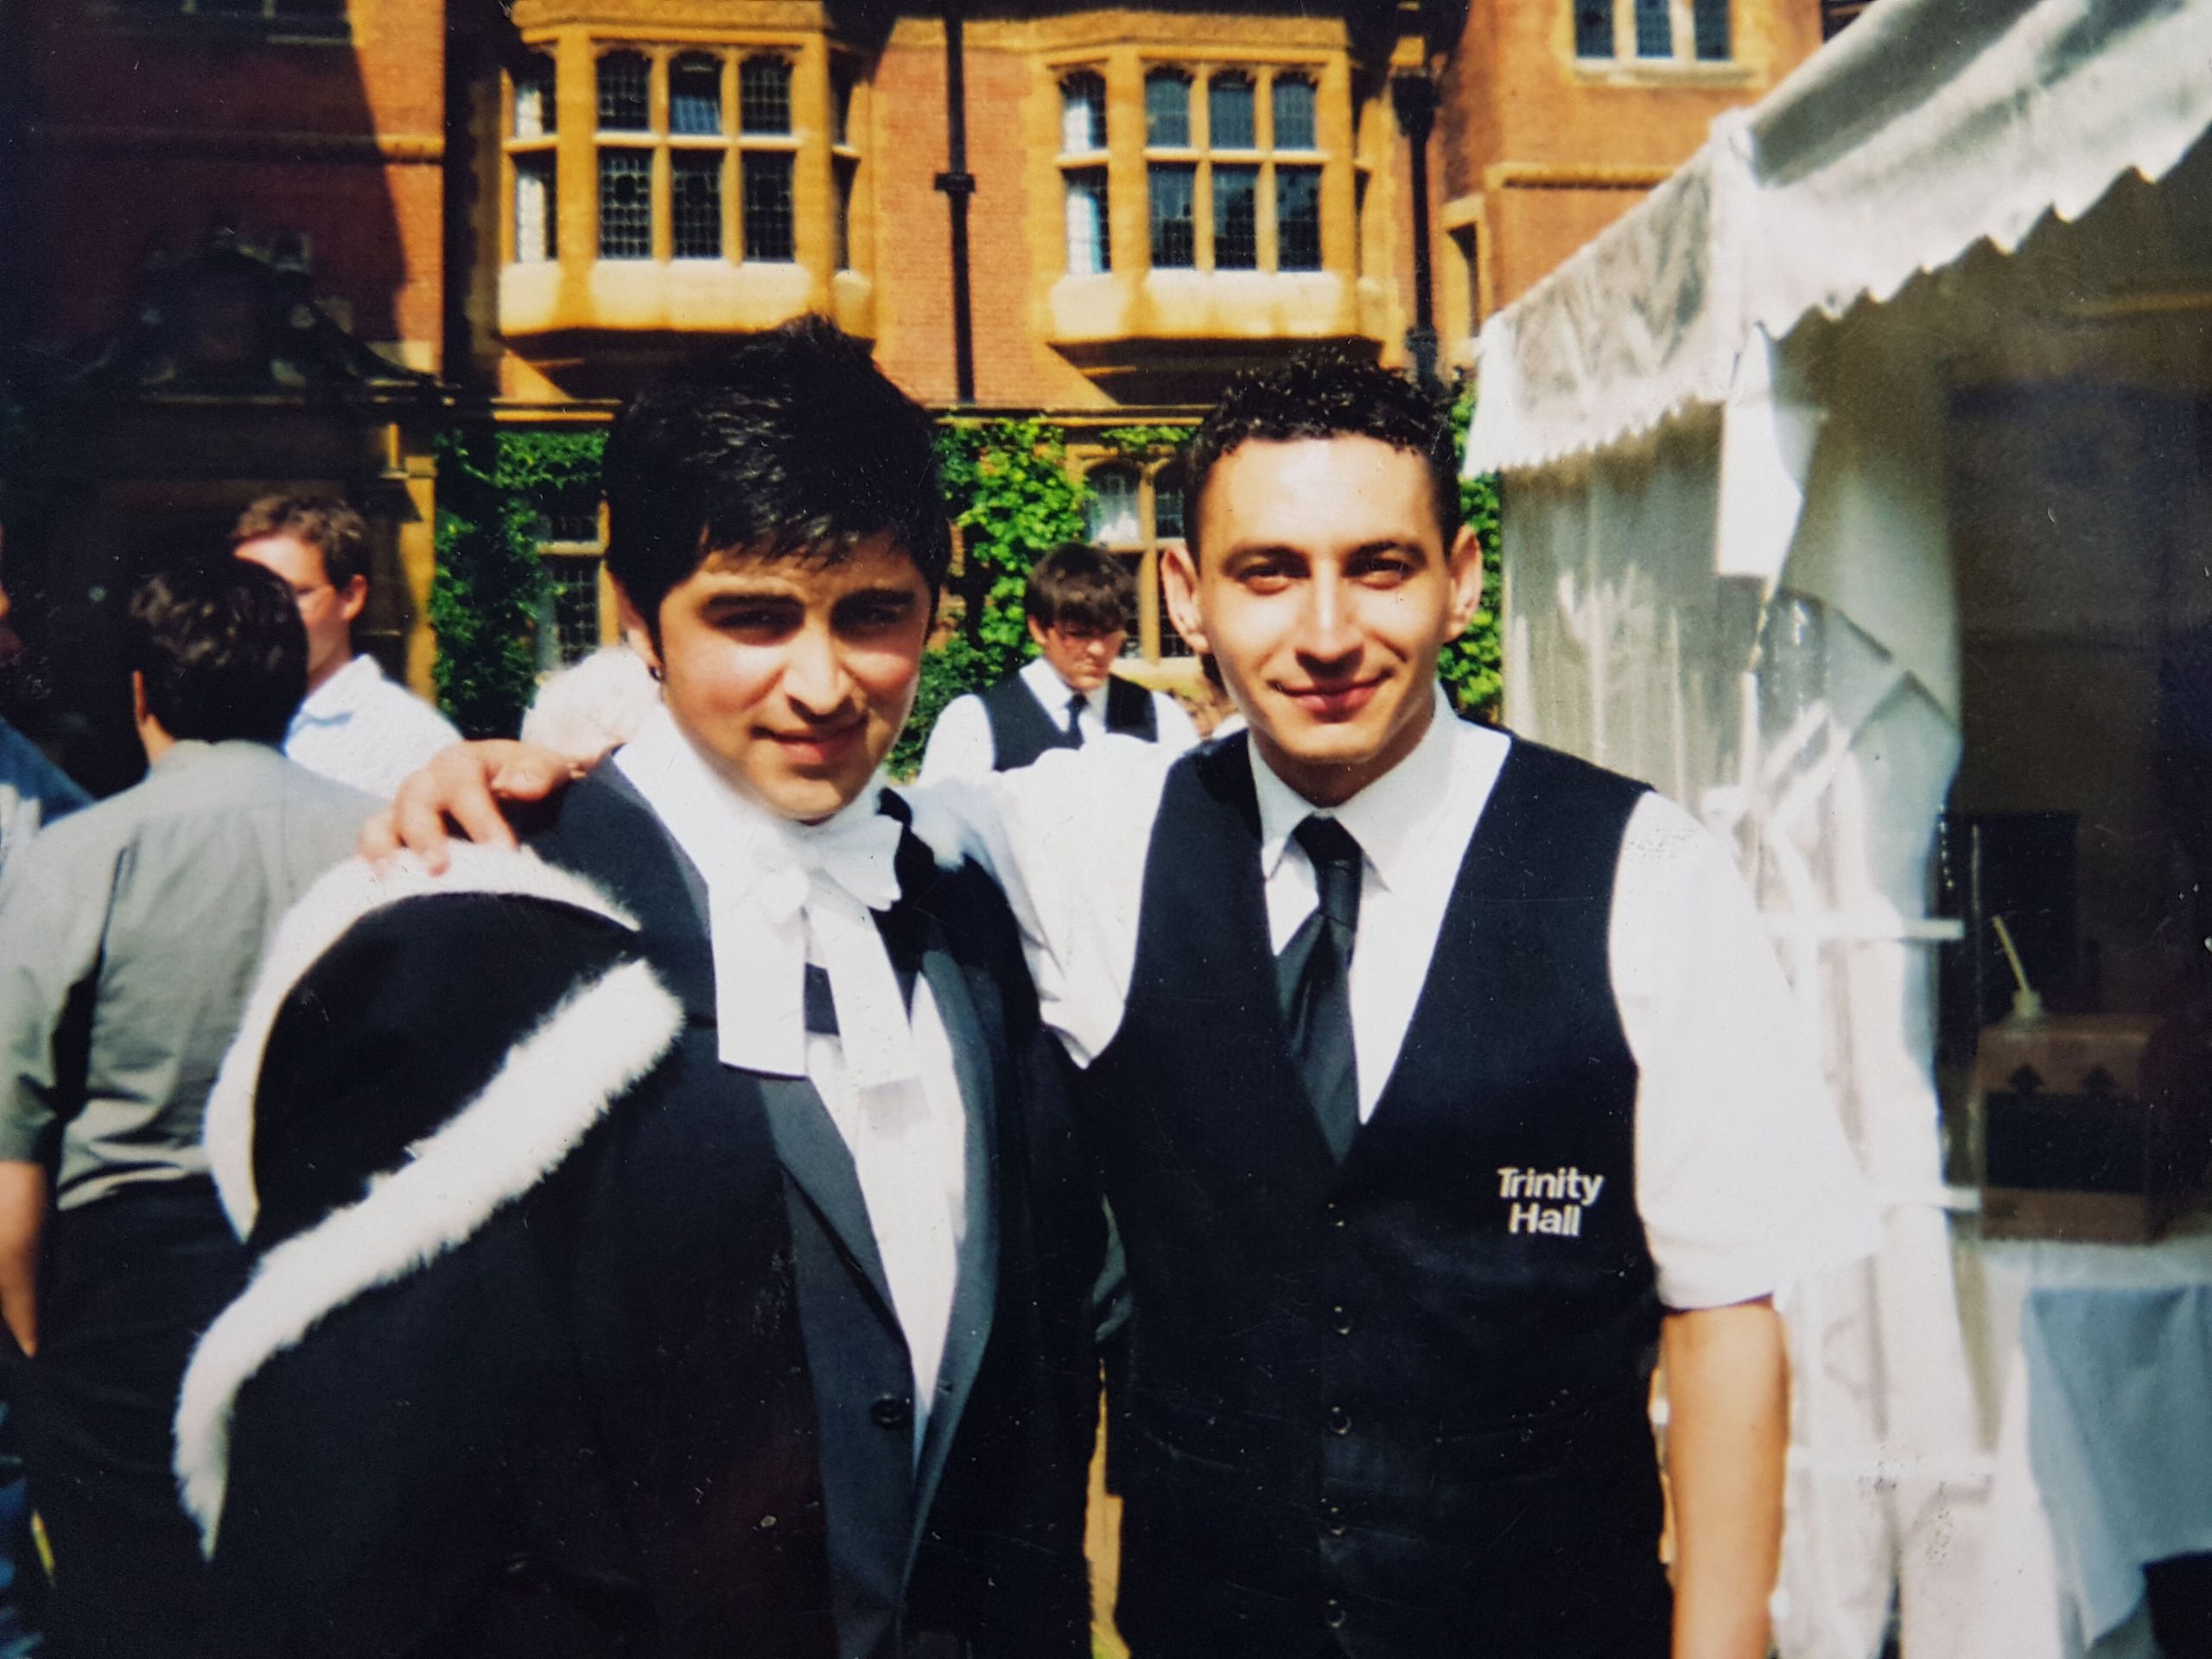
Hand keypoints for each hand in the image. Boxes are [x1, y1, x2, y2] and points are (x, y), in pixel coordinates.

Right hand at [359, 740, 587, 872]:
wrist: (521, 794)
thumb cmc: (534, 782)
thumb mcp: (548, 768)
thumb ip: (541, 772)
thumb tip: (522, 785)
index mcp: (461, 763)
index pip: (462, 783)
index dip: (478, 816)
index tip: (502, 850)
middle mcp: (427, 784)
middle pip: (413, 802)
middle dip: (425, 836)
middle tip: (439, 869)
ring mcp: (405, 813)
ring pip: (380, 825)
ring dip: (384, 852)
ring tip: (391, 881)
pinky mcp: (394, 842)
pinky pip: (372, 853)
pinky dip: (371, 870)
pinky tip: (379, 893)